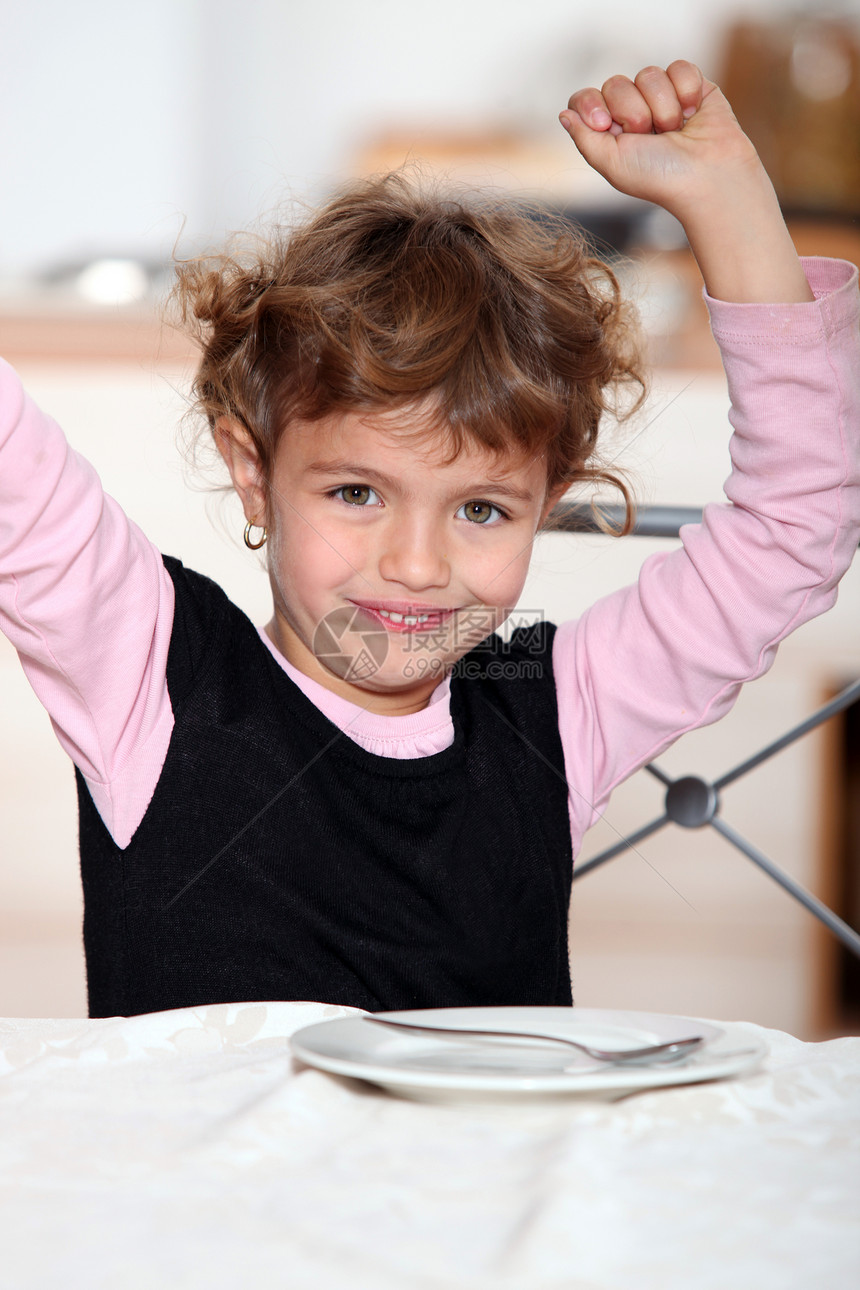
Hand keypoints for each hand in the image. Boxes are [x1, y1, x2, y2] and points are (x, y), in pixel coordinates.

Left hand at [559, 61, 759, 221]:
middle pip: (615, 83)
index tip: (605, 124)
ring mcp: (661, 97)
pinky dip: (686, 91)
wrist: (708, 176)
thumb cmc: (660, 178)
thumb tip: (564, 115)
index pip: (586, 98)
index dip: (592, 104)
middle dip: (633, 112)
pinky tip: (693, 114)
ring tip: (674, 131)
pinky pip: (678, 67)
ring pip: (648, 74)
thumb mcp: (612, 163)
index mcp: (610, 131)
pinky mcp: (690, 85)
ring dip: (663, 107)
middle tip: (650, 137)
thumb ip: (584, 138)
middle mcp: (633, 111)